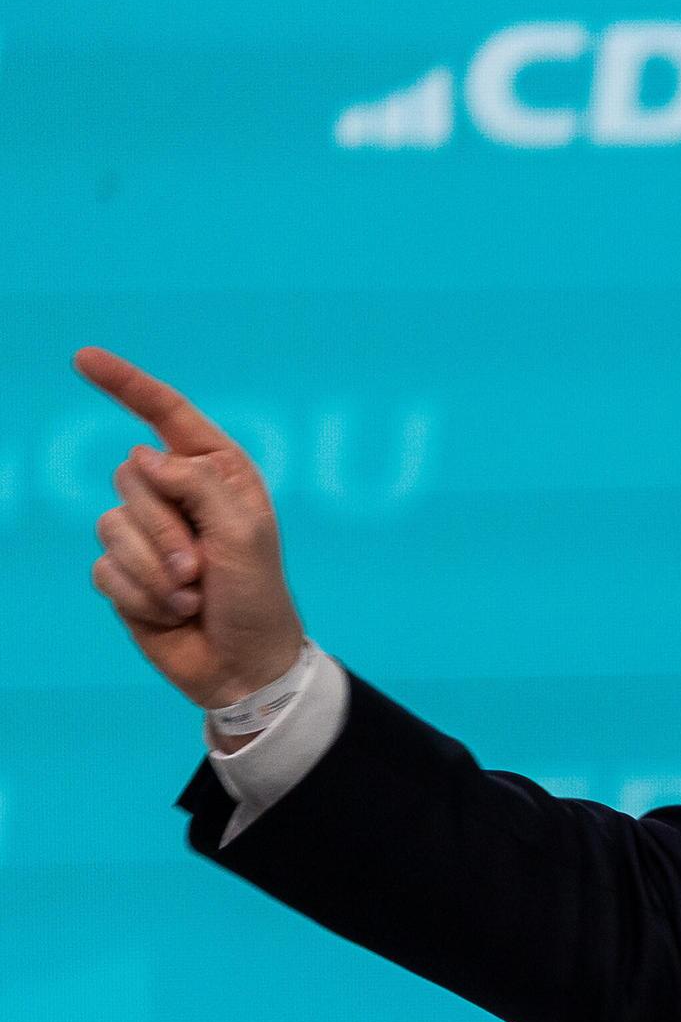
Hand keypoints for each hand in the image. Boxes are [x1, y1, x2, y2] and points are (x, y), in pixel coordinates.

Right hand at [73, 347, 305, 713]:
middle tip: (202, 568)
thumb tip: (143, 454)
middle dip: (164, 529)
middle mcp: (179, 496)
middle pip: (131, 477)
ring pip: (112, 524)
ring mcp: (147, 534)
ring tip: (192, 594)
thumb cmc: (257, 596)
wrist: (242, 663)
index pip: (167, 417)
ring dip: (155, 569)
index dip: (126, 385)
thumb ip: (196, 484)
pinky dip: (141, 595)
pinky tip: (173, 612)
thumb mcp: (243, 533)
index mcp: (218, 474)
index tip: (84, 357)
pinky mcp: (123, 571)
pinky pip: (104, 568)